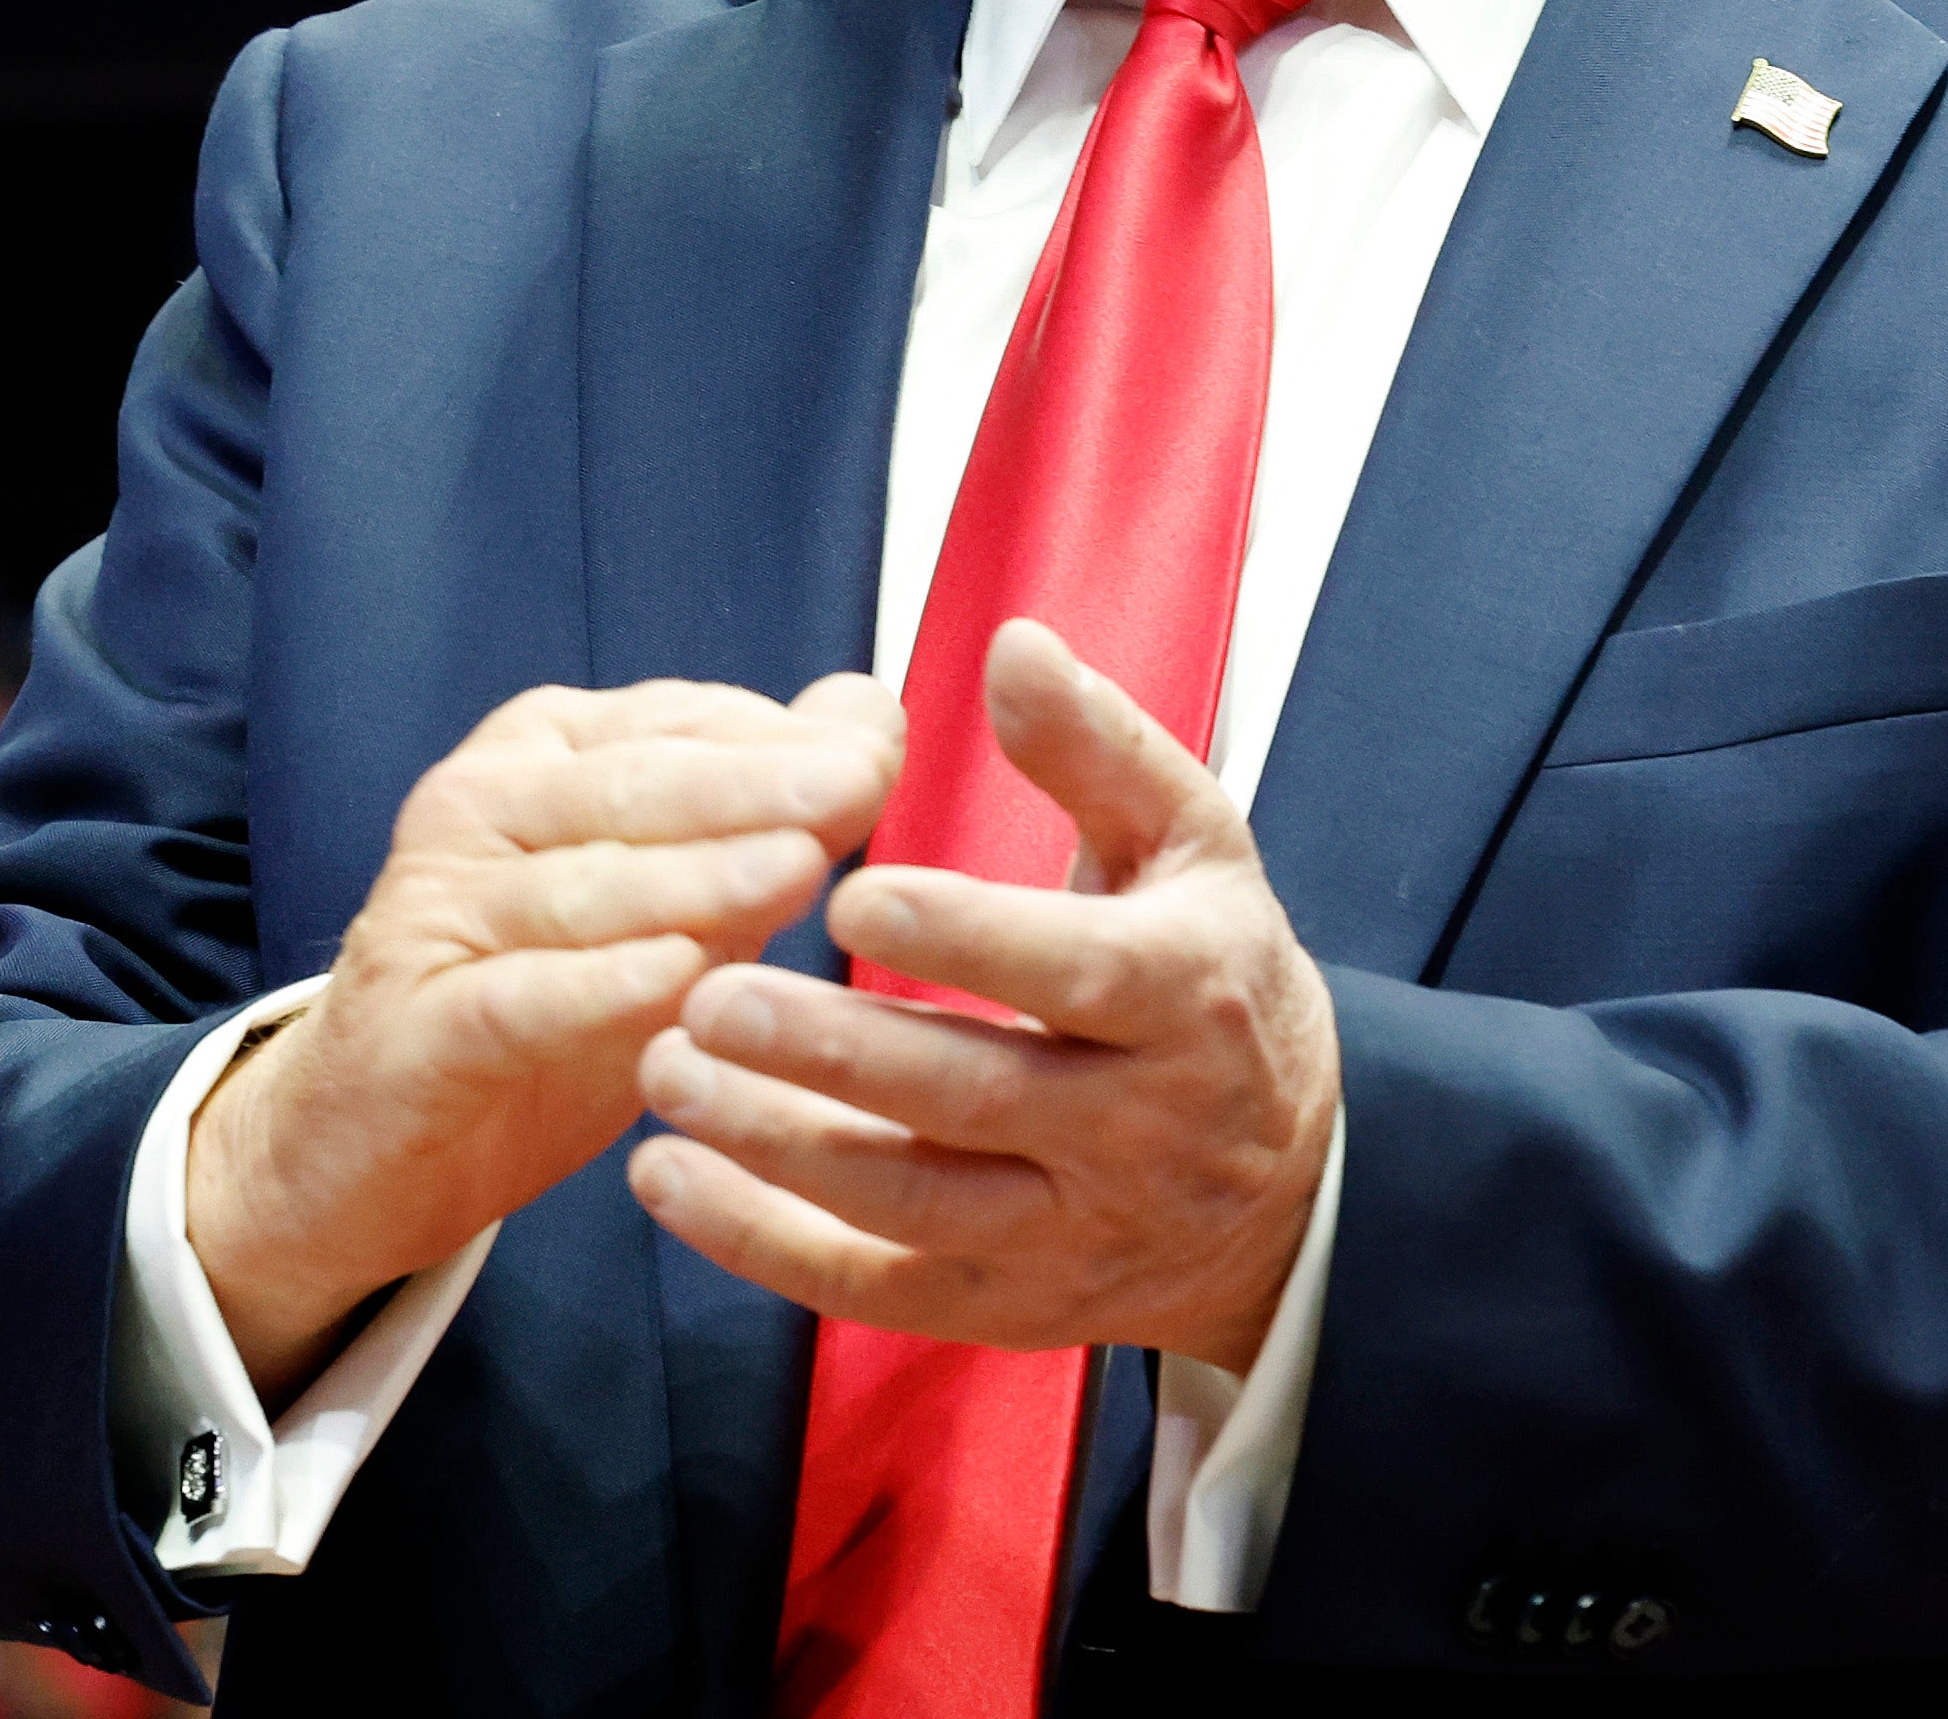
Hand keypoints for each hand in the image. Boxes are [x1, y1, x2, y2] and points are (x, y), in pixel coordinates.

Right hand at [190, 674, 899, 1393]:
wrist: (361, 1142)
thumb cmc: (542, 1005)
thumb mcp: (665, 905)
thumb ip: (761, 815)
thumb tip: (869, 710)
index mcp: (545, 754)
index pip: (680, 725)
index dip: (785, 738)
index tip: (879, 753)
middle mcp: (482, 807)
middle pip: (634, 787)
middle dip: (753, 784)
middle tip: (856, 785)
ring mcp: (438, 911)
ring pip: (581, 886)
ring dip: (692, 879)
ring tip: (792, 873)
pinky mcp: (415, 1025)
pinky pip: (516, 999)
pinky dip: (596, 989)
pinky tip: (674, 982)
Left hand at [628, 621, 1339, 1375]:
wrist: (1286, 1187)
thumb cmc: (1212, 976)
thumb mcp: (1192, 845)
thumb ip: (1097, 745)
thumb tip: (1013, 643)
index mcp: (1186, 995)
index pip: (1075, 974)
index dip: (967, 936)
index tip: (852, 892)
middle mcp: (1136, 1128)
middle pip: (972, 1097)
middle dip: (830, 1053)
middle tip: (707, 992)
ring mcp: (1071, 1232)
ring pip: (910, 1201)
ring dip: (773, 1146)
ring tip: (661, 1071)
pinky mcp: (1009, 1306)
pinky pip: (875, 1289)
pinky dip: (762, 1245)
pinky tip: (665, 1180)